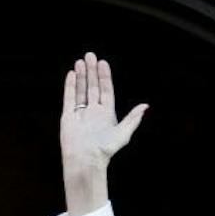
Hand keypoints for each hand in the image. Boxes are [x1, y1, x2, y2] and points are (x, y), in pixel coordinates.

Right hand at [61, 51, 147, 215]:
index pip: (106, 91)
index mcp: (106, 114)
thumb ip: (133, 119)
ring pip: (80, 90)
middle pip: (92, 87)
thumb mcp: (123, 133)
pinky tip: (71, 74)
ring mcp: (80, 114)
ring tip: (80, 61)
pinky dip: (70, 86)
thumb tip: (146, 106)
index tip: (103, 63)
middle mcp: (93, 112)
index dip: (104, 77)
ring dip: (81, 76)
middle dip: (91, 72)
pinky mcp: (68, 117)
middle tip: (90, 55)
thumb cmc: (105, 149)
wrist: (86, 160)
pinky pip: (69, 98)